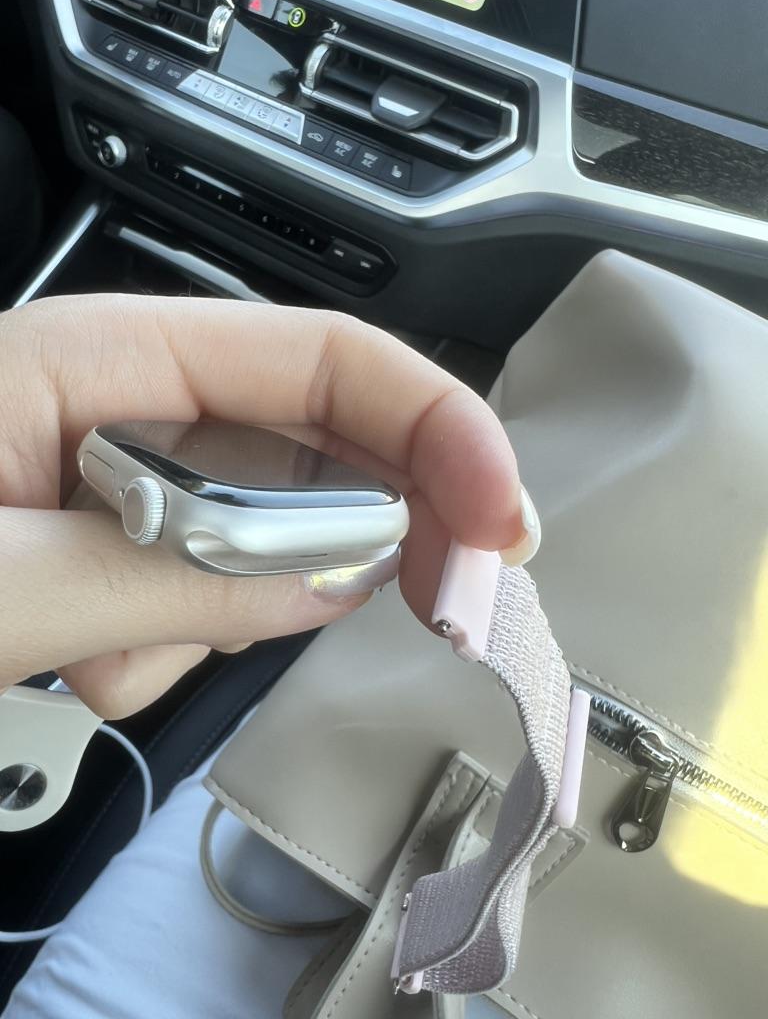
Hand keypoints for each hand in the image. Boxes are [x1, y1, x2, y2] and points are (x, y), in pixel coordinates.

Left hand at [0, 295, 523, 716]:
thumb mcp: (3, 584)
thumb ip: (168, 580)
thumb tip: (332, 582)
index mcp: (102, 359)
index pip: (320, 357)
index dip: (436, 426)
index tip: (502, 524)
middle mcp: (131, 407)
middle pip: (318, 442)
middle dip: (382, 530)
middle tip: (454, 603)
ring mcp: (126, 485)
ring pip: (264, 542)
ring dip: (228, 613)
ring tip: (107, 656)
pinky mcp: (115, 550)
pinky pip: (203, 597)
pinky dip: (166, 650)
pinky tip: (82, 662)